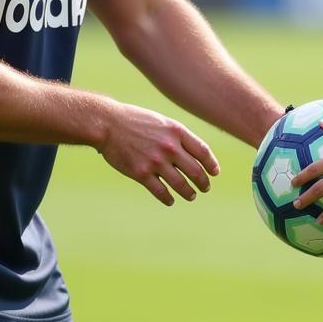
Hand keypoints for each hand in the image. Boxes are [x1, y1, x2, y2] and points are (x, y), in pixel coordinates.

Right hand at [97, 103, 219, 205]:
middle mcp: (169, 147)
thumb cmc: (135, 121)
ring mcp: (156, 161)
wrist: (108, 124)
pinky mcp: (141, 173)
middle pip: (195, 171)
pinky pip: (161, 191)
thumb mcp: (161, 122)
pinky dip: (168, 198)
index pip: (203, 151)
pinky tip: (170, 200)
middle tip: (205, 188)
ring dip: (189, 193)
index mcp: (176, 131)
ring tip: (192, 196)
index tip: (214, 172)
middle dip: (203, 182)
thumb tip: (194, 152)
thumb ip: (177, 135)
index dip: (211, 164)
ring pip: (181, 184)